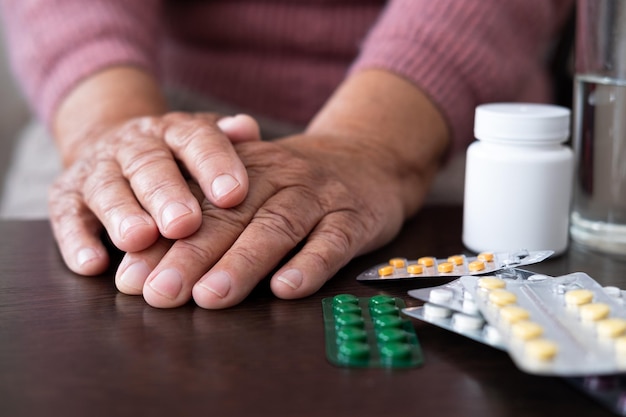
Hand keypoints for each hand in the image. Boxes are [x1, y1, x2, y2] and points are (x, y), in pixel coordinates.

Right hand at [49, 112, 260, 275]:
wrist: (112, 144)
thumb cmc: (175, 156)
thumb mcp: (202, 142)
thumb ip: (226, 140)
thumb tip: (246, 127)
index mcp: (173, 132)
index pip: (195, 139)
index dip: (214, 164)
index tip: (233, 195)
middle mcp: (132, 146)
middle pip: (148, 164)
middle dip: (165, 194)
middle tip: (184, 224)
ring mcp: (96, 169)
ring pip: (106, 188)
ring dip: (122, 214)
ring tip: (139, 239)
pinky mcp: (65, 197)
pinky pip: (66, 216)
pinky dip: (76, 240)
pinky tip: (92, 264)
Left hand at [115, 134, 408, 307]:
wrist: (367, 156)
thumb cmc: (294, 184)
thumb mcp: (250, 187)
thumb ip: (203, 221)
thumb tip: (141, 272)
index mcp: (241, 169)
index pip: (196, 205)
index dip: (161, 242)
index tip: (131, 278)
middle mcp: (277, 176)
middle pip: (231, 215)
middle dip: (192, 255)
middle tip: (161, 294)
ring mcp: (318, 195)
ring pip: (277, 226)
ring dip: (243, 262)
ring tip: (212, 297)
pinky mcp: (354, 216)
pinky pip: (333, 240)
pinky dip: (310, 264)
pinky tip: (286, 289)